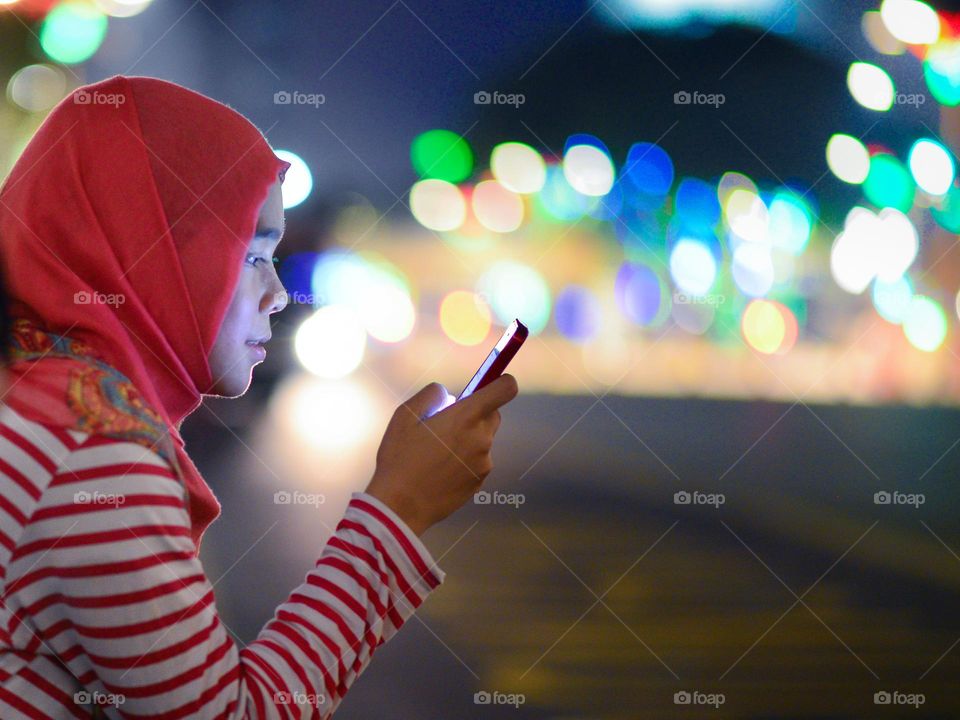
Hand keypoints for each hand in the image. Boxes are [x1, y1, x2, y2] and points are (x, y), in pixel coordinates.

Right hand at [364, 374, 519, 535]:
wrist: (400, 506)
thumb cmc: (400, 459)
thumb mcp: (405, 415)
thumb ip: (431, 395)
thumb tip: (447, 394)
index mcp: (466, 417)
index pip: (505, 389)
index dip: (501, 382)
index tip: (489, 383)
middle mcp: (482, 438)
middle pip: (492, 414)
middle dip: (475, 413)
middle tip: (446, 423)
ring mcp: (484, 462)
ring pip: (482, 440)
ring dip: (467, 439)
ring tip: (436, 452)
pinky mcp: (479, 482)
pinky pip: (477, 461)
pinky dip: (465, 460)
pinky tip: (439, 470)